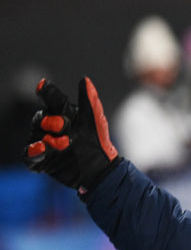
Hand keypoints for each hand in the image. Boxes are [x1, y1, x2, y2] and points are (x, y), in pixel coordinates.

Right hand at [24, 77, 119, 194]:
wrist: (101, 170)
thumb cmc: (98, 142)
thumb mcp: (96, 122)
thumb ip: (90, 101)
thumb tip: (85, 79)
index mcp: (62, 114)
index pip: (51, 100)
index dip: (46, 93)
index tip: (42, 87)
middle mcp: (49, 127)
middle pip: (41, 118)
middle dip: (51, 121)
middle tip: (64, 126)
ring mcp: (44, 143)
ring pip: (35, 137)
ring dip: (46, 140)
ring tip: (63, 144)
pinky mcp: (42, 161)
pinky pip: (29, 156)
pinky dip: (33, 153)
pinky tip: (40, 150)